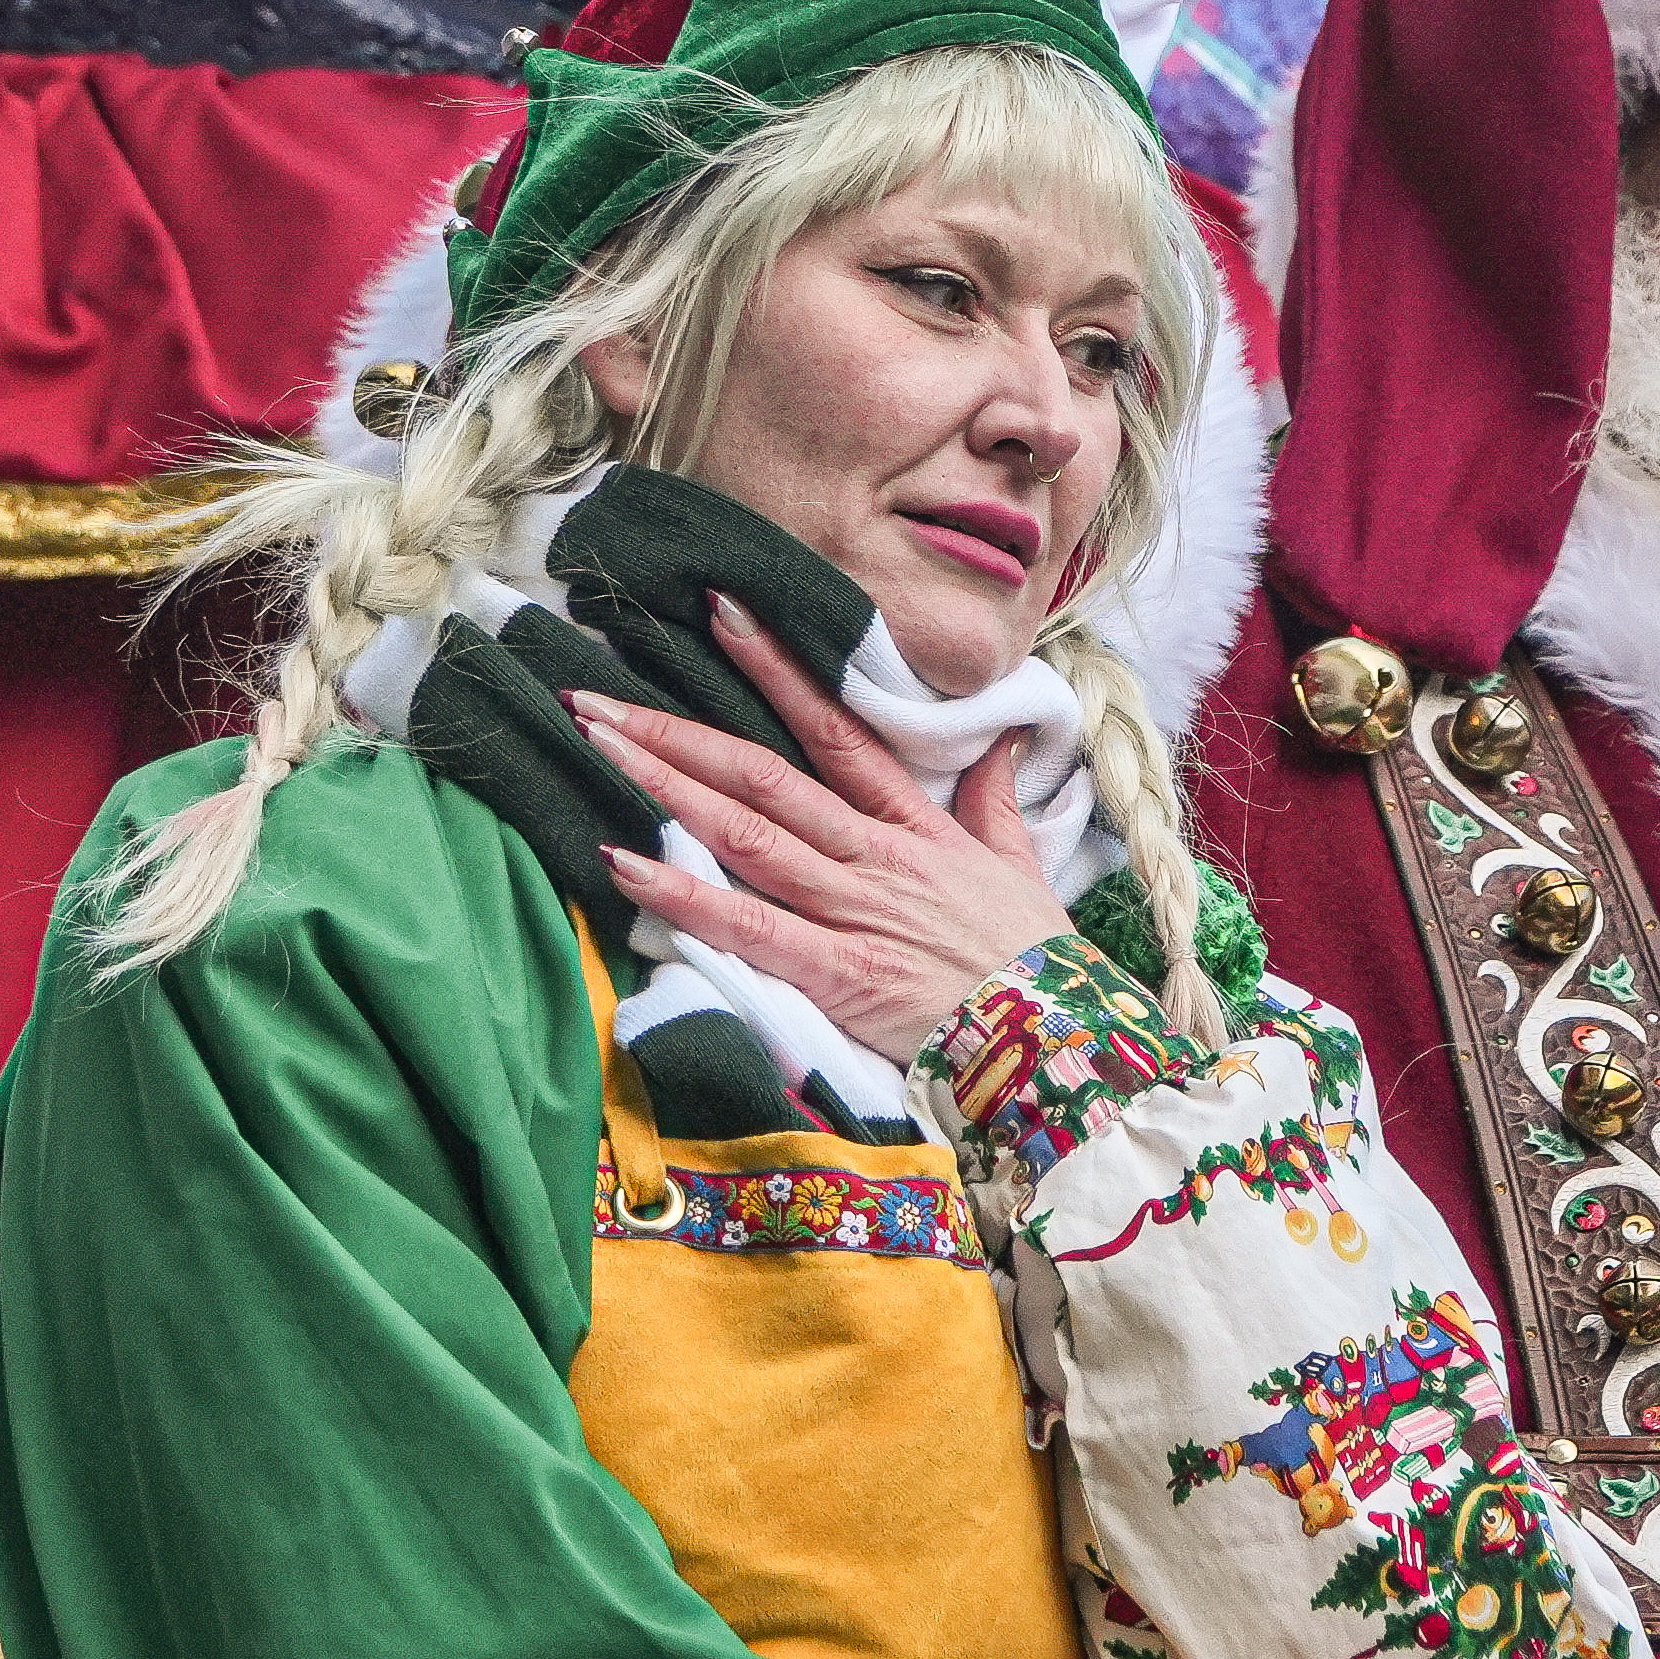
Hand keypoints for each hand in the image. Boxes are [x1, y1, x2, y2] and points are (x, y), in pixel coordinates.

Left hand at [574, 601, 1077, 1067]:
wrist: (1061, 1041)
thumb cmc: (1035, 962)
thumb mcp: (1019, 865)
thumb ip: (994, 800)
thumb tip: (1002, 739)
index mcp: (914, 825)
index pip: (835, 730)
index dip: (776, 670)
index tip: (723, 616)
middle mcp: (873, 854)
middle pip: (763, 776)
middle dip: (676, 733)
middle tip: (598, 695)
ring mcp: (853, 908)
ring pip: (747, 833)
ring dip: (666, 788)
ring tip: (598, 746)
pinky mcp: (838, 970)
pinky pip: (749, 925)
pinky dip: (686, 895)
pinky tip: (625, 864)